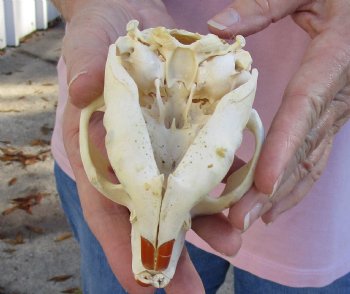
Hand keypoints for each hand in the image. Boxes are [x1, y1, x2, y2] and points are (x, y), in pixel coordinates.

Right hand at [60, 1, 240, 291]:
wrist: (133, 20)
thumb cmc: (101, 33)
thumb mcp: (88, 44)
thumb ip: (82, 65)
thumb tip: (80, 91)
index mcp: (100, 149)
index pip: (106, 206)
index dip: (123, 247)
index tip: (144, 288)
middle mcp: (132, 157)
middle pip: (150, 213)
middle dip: (172, 251)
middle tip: (193, 291)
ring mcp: (162, 148)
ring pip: (183, 194)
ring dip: (207, 220)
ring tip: (233, 241)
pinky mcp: (187, 132)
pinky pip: (205, 162)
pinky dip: (223, 181)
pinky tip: (240, 193)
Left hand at [208, 0, 349, 226]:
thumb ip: (266, 5)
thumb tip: (215, 26)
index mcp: (333, 62)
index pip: (303, 111)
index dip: (283, 149)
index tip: (263, 185)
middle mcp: (338, 97)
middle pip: (302, 150)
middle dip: (272, 191)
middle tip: (240, 221)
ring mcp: (338, 111)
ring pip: (311, 161)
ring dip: (282, 196)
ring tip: (250, 221)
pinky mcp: (332, 116)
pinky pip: (314, 154)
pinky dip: (294, 182)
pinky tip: (273, 202)